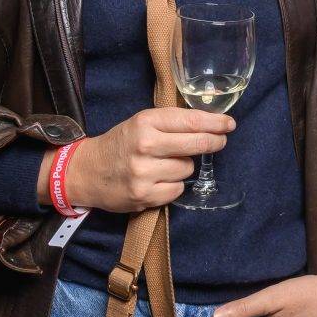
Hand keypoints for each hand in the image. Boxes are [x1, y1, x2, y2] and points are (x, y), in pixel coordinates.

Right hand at [47, 108, 234, 213]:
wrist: (87, 171)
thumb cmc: (121, 143)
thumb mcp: (141, 122)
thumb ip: (171, 121)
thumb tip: (211, 123)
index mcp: (145, 122)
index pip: (191, 121)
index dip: (215, 123)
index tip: (229, 124)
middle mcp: (145, 146)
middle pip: (196, 144)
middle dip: (213, 142)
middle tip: (219, 141)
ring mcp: (144, 173)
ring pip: (187, 169)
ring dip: (184, 166)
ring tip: (166, 163)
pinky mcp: (144, 196)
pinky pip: (178, 189)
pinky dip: (174, 185)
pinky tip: (160, 180)